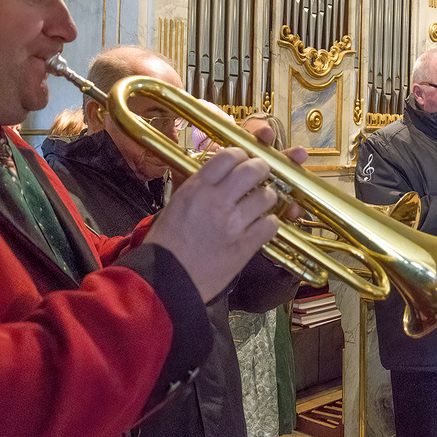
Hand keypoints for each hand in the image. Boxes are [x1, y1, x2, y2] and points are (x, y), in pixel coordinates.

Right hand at [145, 147, 279, 301]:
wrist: (165, 281)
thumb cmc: (166, 244)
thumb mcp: (176, 204)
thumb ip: (198, 185)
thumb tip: (218, 170)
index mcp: (196, 189)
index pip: (228, 156)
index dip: (240, 155)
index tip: (242, 160)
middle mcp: (216, 201)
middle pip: (253, 169)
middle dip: (261, 169)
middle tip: (260, 175)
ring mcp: (233, 224)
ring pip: (267, 196)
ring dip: (267, 197)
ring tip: (261, 203)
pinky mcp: (245, 246)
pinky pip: (271, 224)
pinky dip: (270, 223)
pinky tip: (262, 226)